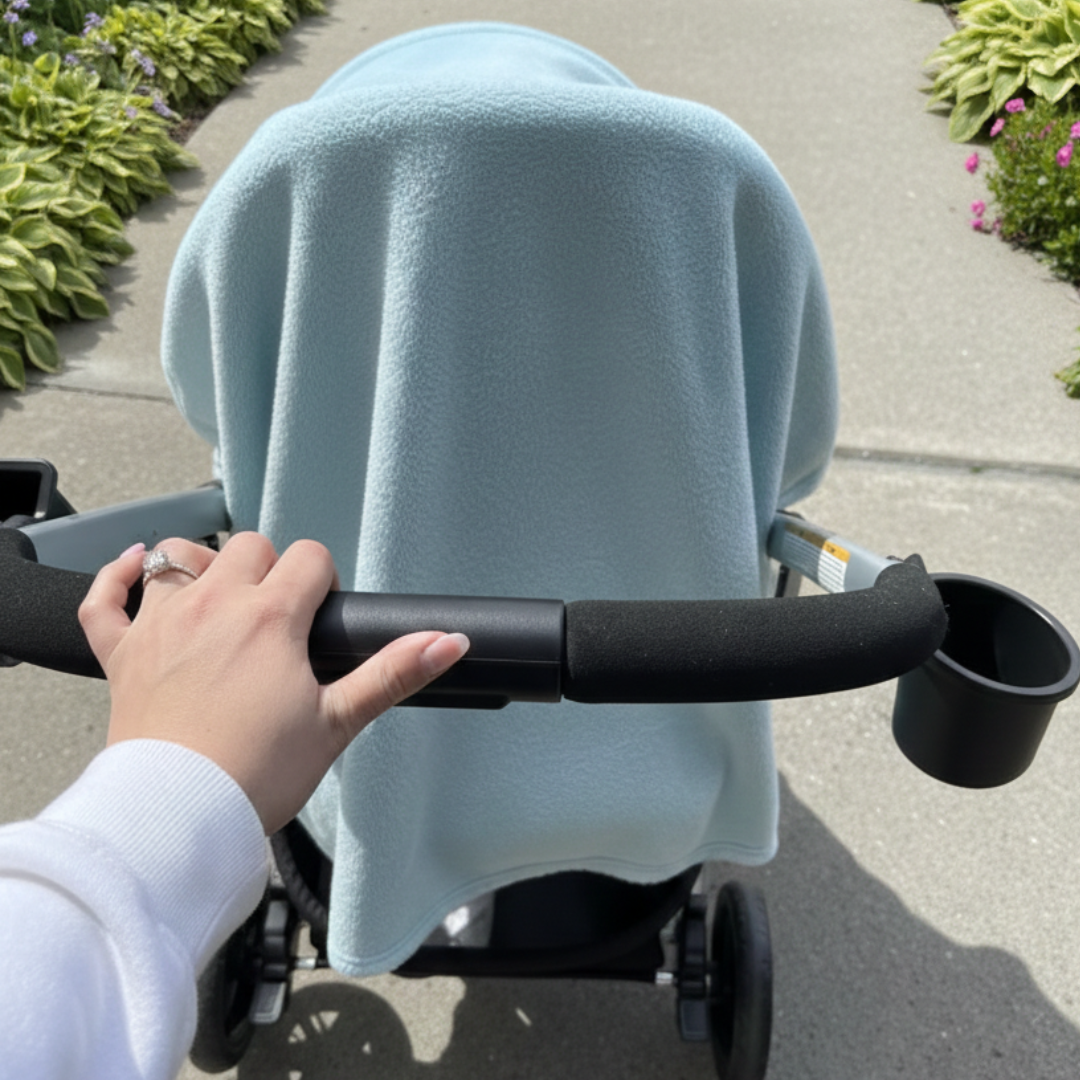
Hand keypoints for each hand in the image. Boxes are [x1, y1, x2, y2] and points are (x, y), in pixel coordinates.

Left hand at [78, 533, 468, 833]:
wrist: (178, 816)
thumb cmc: (256, 773)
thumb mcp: (338, 721)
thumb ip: (395, 672)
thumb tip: (448, 640)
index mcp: (270, 618)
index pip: (309, 557)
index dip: (322, 580)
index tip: (319, 613)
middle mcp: (214, 606)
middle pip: (250, 546)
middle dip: (271, 570)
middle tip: (279, 616)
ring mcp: (161, 624)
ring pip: (178, 556)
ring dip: (202, 565)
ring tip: (219, 593)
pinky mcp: (122, 653)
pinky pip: (105, 596)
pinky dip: (117, 576)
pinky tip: (135, 567)